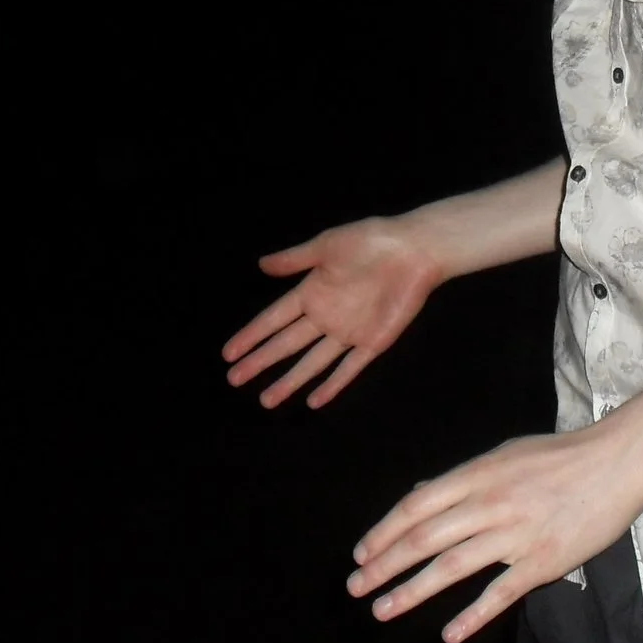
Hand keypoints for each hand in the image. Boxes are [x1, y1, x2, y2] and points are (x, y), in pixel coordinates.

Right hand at [221, 219, 441, 409]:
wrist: (414, 250)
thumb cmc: (370, 241)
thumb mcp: (327, 245)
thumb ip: (294, 259)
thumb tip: (260, 264)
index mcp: (312, 291)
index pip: (274, 319)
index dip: (252, 335)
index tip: (229, 353)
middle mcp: (325, 315)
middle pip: (286, 345)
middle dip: (261, 362)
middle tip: (235, 380)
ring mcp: (348, 332)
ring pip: (312, 363)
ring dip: (290, 381)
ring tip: (267, 400)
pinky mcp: (372, 343)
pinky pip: (349, 369)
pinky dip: (333, 385)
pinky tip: (314, 401)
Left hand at [345, 425, 642, 642]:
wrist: (616, 462)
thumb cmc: (559, 457)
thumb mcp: (503, 455)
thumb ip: (461, 479)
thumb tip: (419, 494)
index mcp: (477, 474)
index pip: (416, 506)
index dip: (384, 532)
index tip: (361, 555)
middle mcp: (489, 503)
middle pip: (424, 538)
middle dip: (384, 565)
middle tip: (356, 589)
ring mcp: (516, 533)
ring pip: (452, 567)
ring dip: (412, 591)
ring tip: (383, 611)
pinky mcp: (543, 560)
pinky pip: (500, 592)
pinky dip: (472, 616)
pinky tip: (448, 636)